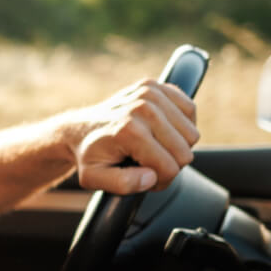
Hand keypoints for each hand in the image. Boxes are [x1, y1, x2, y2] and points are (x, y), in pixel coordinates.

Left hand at [71, 79, 198, 194]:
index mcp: (129, 131)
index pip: (170, 167)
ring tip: (152, 147)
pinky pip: (189, 110)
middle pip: (184, 151)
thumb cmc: (89, 155)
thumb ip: (123, 184)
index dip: (160, 180)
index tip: (143, 177)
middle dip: (169, 164)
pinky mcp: (155, 85)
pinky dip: (181, 124)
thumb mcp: (94, 178)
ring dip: (176, 145)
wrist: (79, 128)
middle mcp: (142, 108)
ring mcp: (150, 93)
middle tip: (147, 163)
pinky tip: (161, 130)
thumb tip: (151, 177)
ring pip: (191, 133)